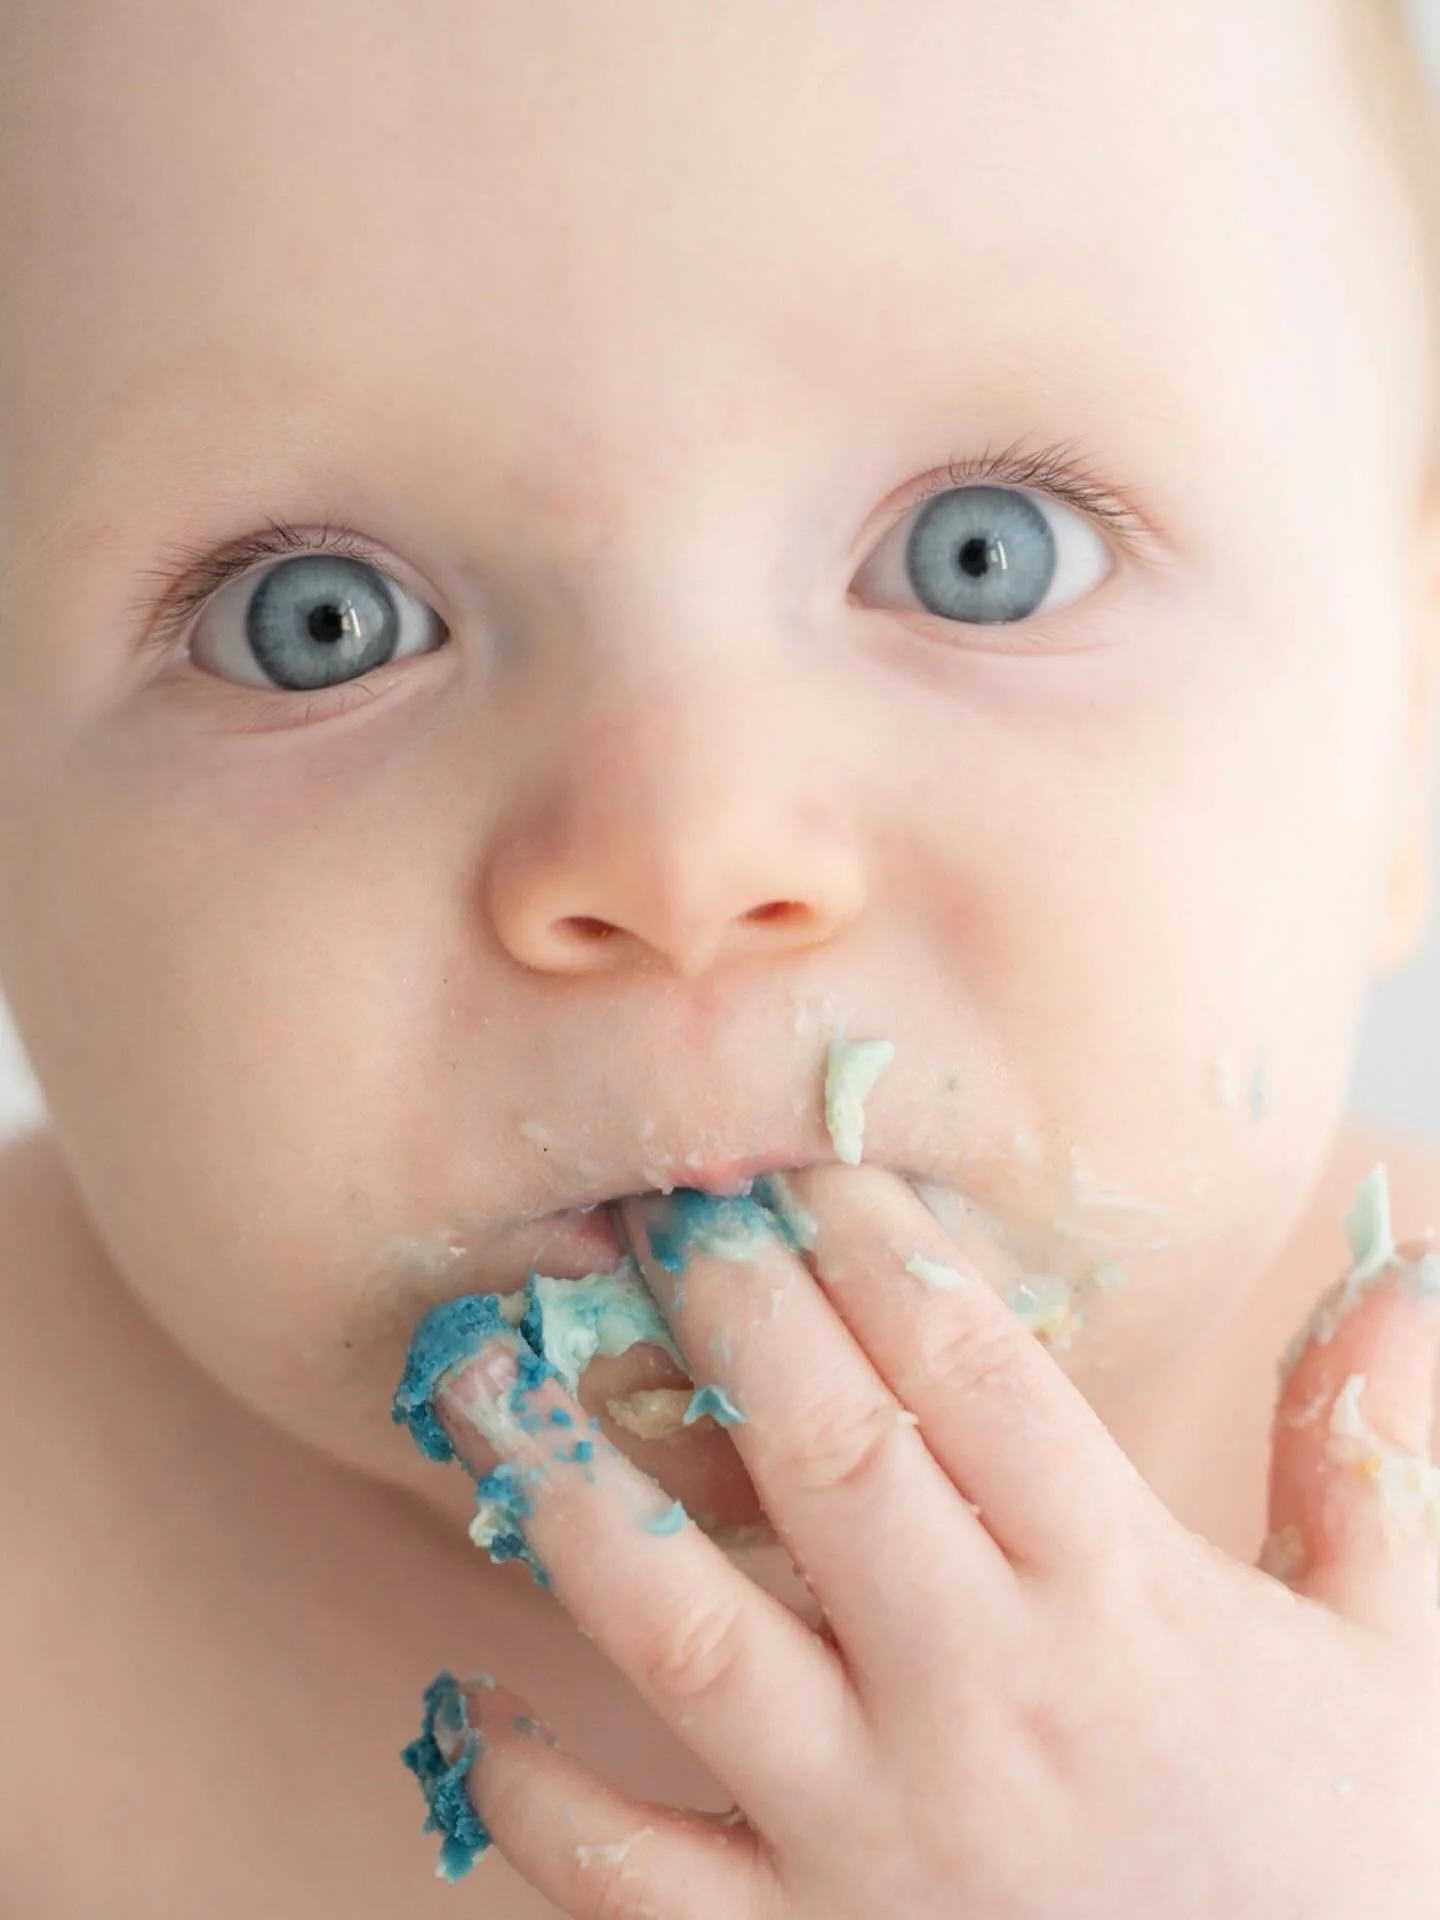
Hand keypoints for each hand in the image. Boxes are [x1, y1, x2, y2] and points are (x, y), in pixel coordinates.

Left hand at [403, 1166, 1439, 1916]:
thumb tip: (1397, 1262)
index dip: (874, 1242)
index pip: (971, 1370)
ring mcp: (877, 1838)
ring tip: (476, 1380)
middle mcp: (982, 1699)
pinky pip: (633, 1877)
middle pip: (822, 1450)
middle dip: (721, 1306)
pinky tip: (468, 1698)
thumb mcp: (1395, 1652)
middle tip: (645, 1204)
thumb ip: (1369, 1451)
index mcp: (1121, 1602)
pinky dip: (535, 1795)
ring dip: (565, 1493)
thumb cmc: (1354, 1866)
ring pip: (688, 1630)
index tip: (798, 1162)